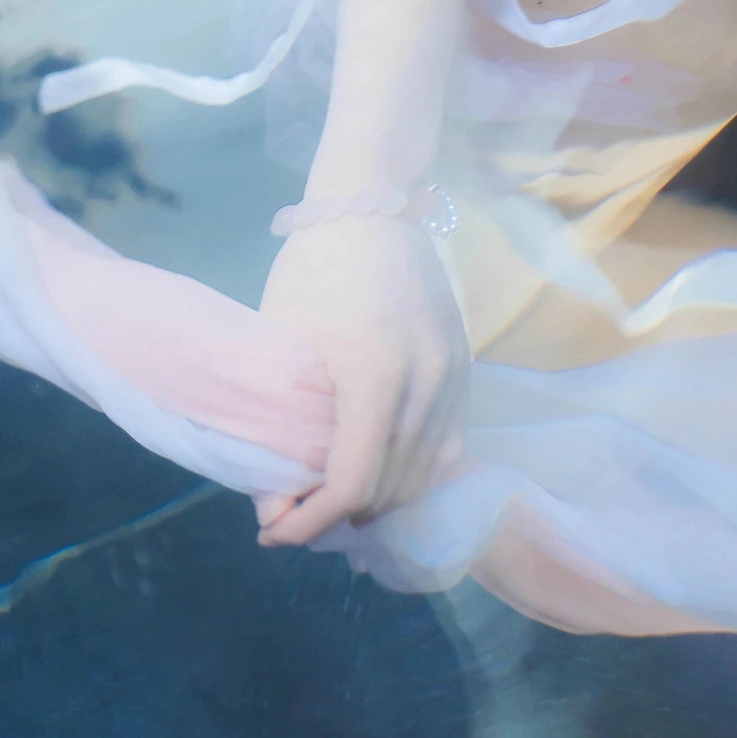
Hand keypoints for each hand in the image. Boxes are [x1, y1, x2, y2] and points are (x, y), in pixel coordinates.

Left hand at [255, 212, 469, 545]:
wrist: (373, 206)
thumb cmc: (314, 267)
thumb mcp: (281, 342)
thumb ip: (275, 425)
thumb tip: (270, 503)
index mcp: (374, 374)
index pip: (352, 481)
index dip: (311, 521)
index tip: (275, 531)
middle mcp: (426, 383)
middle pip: (391, 488)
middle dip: (340, 515)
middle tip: (296, 516)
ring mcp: (454, 377)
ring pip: (425, 475)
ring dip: (379, 497)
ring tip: (332, 498)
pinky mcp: (466, 369)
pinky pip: (448, 446)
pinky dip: (412, 471)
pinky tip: (376, 469)